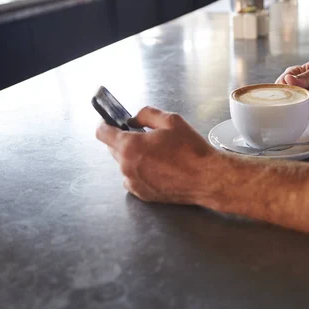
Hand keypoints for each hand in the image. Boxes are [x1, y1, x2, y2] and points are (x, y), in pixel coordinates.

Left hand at [96, 106, 220, 203]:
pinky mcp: (142, 194)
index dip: (105, 124)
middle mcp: (127, 166)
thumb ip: (147, 114)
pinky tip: (159, 168)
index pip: (102, 133)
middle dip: (124, 140)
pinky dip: (140, 172)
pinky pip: (133, 179)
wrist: (206, 178)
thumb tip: (134, 118)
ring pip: (124, 164)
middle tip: (144, 136)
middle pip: (113, 149)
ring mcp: (134, 182)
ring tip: (157, 154)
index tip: (110, 122)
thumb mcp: (172, 120)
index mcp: (130, 146)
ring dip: (134, 157)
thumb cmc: (191, 150)